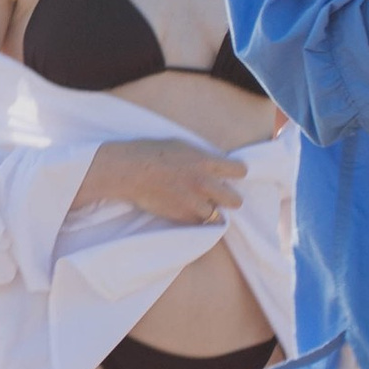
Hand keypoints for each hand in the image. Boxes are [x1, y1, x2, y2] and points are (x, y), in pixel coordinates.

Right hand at [71, 141, 241, 229]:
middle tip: (220, 196)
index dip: (236, 173)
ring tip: (196, 203)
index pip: (239, 171)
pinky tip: (183, 209)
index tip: (230, 174)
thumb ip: (201, 158)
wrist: (128, 171)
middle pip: (235, 200)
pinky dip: (193, 218)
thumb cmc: (151, 152)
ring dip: (209, 210)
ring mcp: (193, 202)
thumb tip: (213, 166)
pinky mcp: (181, 216)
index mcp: (206, 162)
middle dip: (230, 198)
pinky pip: (196, 222)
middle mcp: (204, 184)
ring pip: (216, 215)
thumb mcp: (182, 146)